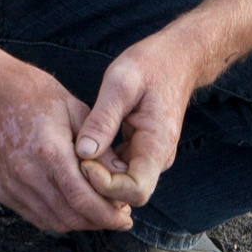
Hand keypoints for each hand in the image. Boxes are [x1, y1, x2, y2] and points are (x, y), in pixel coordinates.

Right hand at [0, 56, 136, 233]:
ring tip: (97, 210)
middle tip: (116, 215)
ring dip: (79, 222)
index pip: (83, 200)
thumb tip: (122, 174)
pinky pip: (35, 216)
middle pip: (70, 216)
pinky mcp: (2, 189)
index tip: (125, 217)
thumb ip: (100, 147)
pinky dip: (57, 217)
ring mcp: (11, 184)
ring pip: (53, 222)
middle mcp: (27, 174)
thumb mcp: (75, 109)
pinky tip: (70, 205)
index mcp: (48, 152)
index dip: (108, 215)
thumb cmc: (31, 92)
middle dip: (98, 221)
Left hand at [69, 31, 204, 209]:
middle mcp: (157, 159)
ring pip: (121, 183)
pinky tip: (83, 145)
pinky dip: (101, 163)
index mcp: (157, 146)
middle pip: (126, 193)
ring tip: (74, 151)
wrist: (178, 57)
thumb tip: (83, 153)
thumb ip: (103, 119)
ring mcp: (150, 156)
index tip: (83, 161)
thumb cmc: (151, 65)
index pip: (134, 191)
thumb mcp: (121, 82)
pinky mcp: (141, 150)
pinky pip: (120, 168)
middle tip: (72, 157)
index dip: (105, 185)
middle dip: (97, 184)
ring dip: (97, 174)